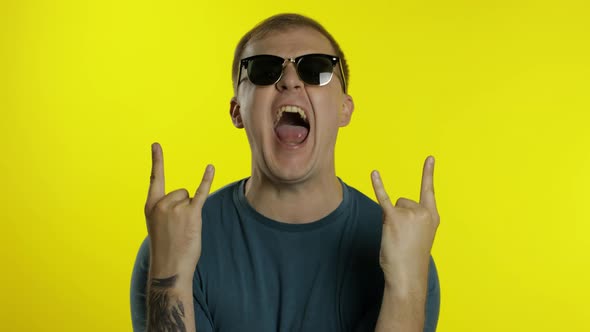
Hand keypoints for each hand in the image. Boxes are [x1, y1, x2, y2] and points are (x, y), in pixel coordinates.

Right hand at [144, 143, 214, 278]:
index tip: (156, 144)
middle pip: (181, 192)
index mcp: (151, 206)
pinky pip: (201, 193)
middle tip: (178, 228)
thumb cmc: (166, 248)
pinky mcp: (191, 214)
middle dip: (183, 207)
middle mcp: (162, 204)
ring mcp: (176, 208)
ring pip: (190, 198)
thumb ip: (166, 209)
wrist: (169, 267)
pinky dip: (206, 180)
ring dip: (191, 212)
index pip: (155, 178)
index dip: (157, 160)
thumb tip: (187, 196)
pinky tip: (210, 167)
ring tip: (184, 230)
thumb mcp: (158, 225)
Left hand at [371, 156, 439, 289]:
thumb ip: (412, 219)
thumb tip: (394, 210)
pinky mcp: (394, 218)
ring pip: (393, 206)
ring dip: (390, 220)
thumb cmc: (411, 259)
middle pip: (403, 201)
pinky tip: (374, 173)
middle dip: (398, 216)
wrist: (407, 275)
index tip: (430, 157)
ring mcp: (409, 214)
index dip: (428, 173)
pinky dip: (378, 185)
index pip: (429, 191)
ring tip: (396, 238)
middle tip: (402, 237)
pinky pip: (383, 198)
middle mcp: (423, 212)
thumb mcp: (419, 236)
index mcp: (432, 216)